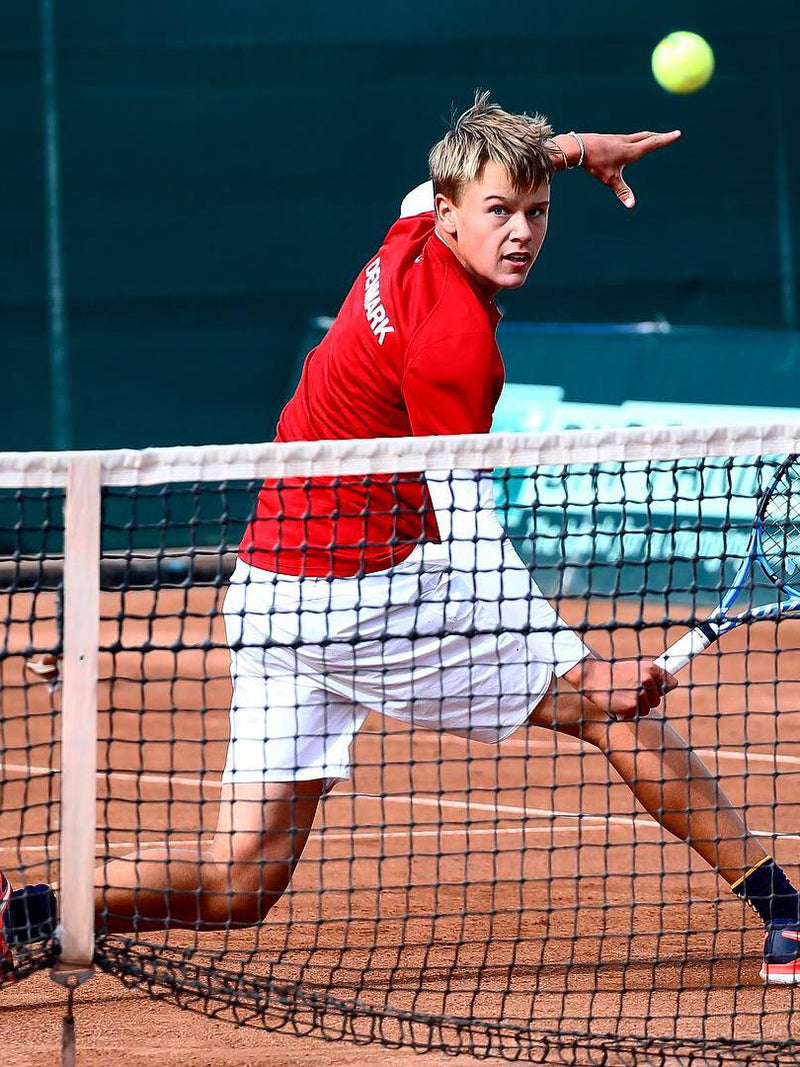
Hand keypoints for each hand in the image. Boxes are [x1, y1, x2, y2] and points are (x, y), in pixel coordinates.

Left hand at [562, 130, 681, 208]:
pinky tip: (631, 143)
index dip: (666, 139)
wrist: (578, 147)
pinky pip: (628, 138)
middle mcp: (627, 142)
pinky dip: (636, 139)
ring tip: (653, 138)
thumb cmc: (595, 163)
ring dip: (648, 136)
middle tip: (669, 135)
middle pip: (647, 137)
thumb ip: (622, 191)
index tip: (677, 133)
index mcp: (631, 151)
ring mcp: (618, 139)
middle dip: (659, 137)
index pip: (653, 143)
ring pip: (638, 136)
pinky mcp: (610, 139)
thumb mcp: (609, 179)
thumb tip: (631, 205)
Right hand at [563, 657, 677, 719]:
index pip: (671, 683)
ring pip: (648, 709)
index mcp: (651, 669)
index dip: (662, 688)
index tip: (658, 690)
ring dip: (636, 707)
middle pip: (657, 700)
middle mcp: (647, 680)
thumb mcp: (635, 668)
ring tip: (622, 696)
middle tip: (629, 691)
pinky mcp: (632, 707)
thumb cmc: (614, 674)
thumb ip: (652, 676)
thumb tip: (671, 685)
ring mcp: (640, 694)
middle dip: (646, 699)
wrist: (593, 677)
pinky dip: (627, 713)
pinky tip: (618, 703)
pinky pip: (636, 715)